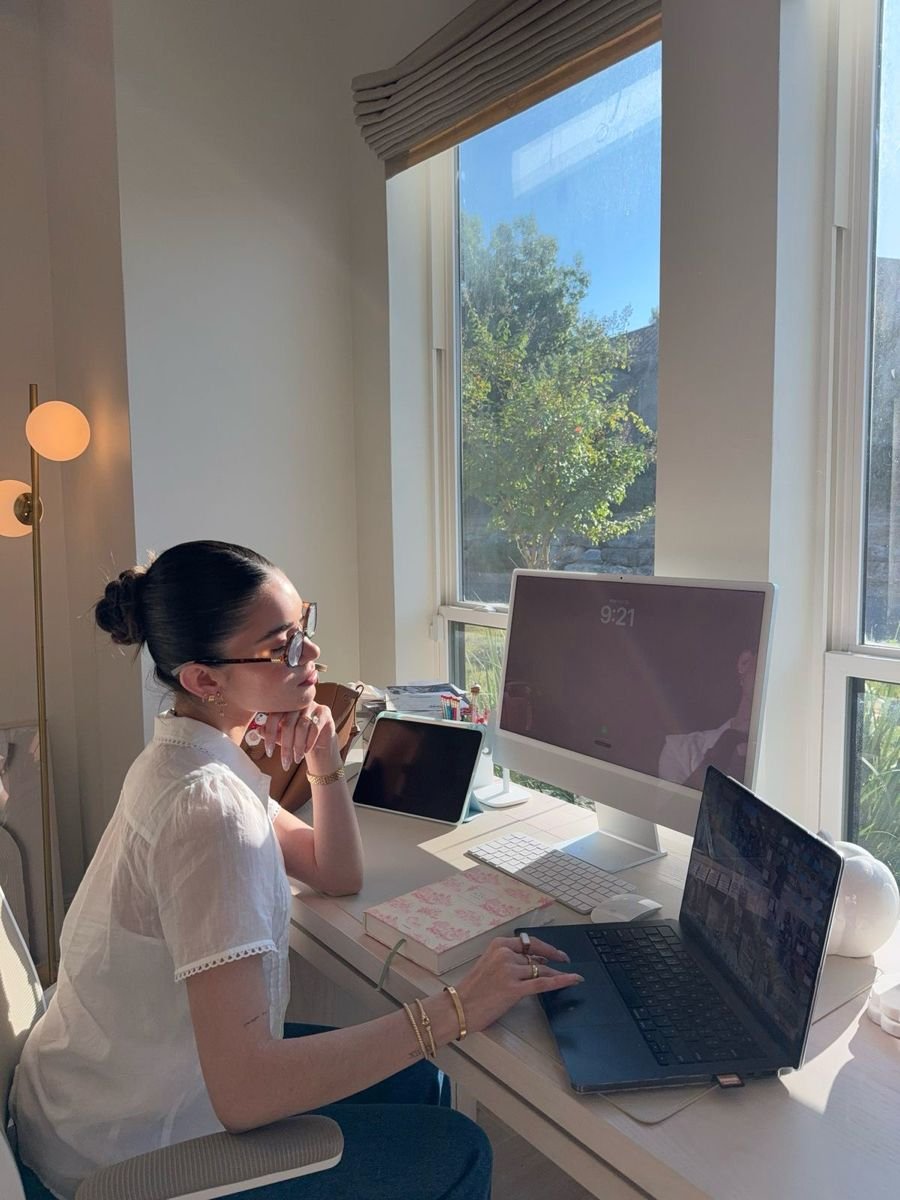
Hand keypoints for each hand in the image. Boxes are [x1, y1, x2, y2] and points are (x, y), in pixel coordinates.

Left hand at [261, 704, 339, 772]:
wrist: (319, 740)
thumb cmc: (296, 736)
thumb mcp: (281, 736)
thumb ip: (270, 732)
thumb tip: (258, 730)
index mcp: (284, 705)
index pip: (273, 717)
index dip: (270, 735)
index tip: (268, 752)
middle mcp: (297, 703)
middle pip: (288, 724)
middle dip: (286, 747)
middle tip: (285, 762)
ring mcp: (311, 705)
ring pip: (302, 726)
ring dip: (298, 746)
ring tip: (297, 758)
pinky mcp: (324, 711)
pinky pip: (315, 727)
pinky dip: (310, 742)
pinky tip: (307, 751)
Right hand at [455, 935, 583, 1033]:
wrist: (458, 1007)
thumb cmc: (472, 990)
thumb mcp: (489, 965)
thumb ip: (510, 960)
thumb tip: (536, 961)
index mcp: (498, 945)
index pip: (528, 942)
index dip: (545, 948)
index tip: (555, 952)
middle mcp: (505, 954)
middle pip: (536, 957)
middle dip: (553, 960)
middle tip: (565, 961)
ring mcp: (510, 971)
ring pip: (541, 969)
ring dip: (557, 973)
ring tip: (570, 976)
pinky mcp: (514, 989)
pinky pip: (542, 982)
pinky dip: (561, 980)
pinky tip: (573, 979)